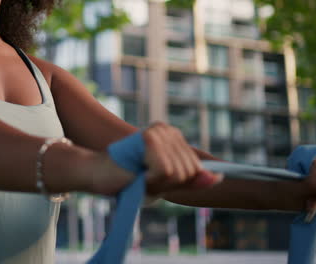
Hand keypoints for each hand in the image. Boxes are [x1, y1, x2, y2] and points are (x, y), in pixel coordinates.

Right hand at [84, 122, 222, 195]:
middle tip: (144, 178)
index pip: (197, 169)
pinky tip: (137, 173)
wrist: (96, 175)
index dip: (178, 183)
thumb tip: (220, 178)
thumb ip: (191, 180)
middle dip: (169, 184)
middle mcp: (167, 130)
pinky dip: (151, 180)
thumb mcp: (164, 184)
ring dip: (158, 183)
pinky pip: (167, 172)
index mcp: (173, 137)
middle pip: (191, 172)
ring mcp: (159, 133)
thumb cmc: (128, 180)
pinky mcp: (149, 139)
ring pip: (179, 173)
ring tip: (139, 175)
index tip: (153, 179)